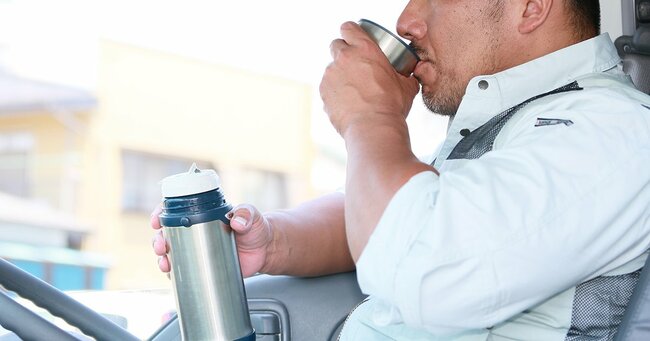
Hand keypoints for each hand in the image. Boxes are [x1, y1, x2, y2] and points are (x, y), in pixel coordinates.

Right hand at [151, 203, 273, 277]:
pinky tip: (171, 275)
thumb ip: (246, 214)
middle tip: (162, 246)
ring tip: (165, 263)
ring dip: (162, 258)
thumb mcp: (252, 216)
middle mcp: (195, 230)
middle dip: (158, 240)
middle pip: (167, 233)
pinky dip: (174, 273)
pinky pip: (182, 269)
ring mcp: (197, 249)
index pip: (175, 210)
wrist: (266, 250)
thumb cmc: (257, 228)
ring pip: (170, 252)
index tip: (157, 220)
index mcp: (202, 214)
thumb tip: (237, 221)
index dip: (161, 213)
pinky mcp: (202, 265)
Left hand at [320, 21, 419, 135]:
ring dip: (340, 75)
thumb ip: (406, 76)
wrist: (373, 127)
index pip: (349, 28)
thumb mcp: (406, 86)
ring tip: (353, 91)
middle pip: (336, 45)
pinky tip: (348, 103)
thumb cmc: (390, 106)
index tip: (353, 39)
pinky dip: (335, 92)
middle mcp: (344, 58)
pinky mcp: (323, 92)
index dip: (351, 33)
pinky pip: (327, 87)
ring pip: (331, 68)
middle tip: (354, 66)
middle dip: (343, 53)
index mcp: (364, 49)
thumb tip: (411, 77)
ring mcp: (331, 74)